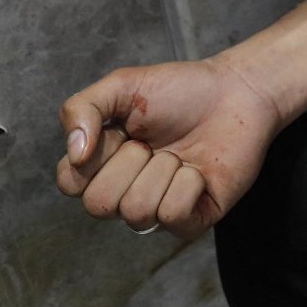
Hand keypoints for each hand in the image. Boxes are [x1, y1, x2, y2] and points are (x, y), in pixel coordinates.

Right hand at [56, 54, 283, 241]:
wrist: (237, 92)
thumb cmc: (181, 90)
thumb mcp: (123, 85)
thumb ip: (83, 108)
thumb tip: (75, 154)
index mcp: (103, 165)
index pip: (69, 183)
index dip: (93, 155)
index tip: (120, 130)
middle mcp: (125, 193)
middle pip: (99, 205)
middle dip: (130, 162)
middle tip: (153, 142)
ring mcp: (156, 211)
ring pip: (136, 211)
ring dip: (163, 169)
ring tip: (179, 152)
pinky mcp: (190, 222)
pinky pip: (172, 214)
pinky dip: (187, 183)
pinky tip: (198, 170)